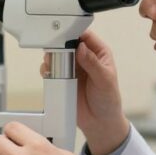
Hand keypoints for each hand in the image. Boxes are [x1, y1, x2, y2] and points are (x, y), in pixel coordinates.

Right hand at [42, 30, 127, 154]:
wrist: (99, 122)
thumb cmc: (108, 100)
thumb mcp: (104, 80)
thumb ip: (93, 63)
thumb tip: (81, 47)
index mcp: (99, 52)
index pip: (84, 35)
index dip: (74, 31)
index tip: (63, 33)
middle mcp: (84, 57)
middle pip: (67, 42)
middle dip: (59, 44)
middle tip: (53, 48)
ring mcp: (72, 67)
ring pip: (57, 54)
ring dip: (51, 56)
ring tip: (51, 61)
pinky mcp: (62, 78)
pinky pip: (51, 68)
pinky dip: (47, 68)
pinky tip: (49, 72)